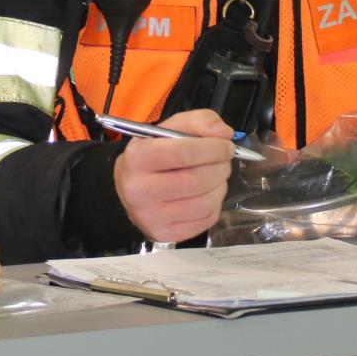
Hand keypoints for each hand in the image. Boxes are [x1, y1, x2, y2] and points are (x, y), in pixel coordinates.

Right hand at [113, 109, 234, 243]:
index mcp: (138, 157)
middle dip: (220, 167)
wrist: (129, 187)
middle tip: (224, 161)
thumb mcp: (171, 128)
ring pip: (204, 203)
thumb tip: (223, 134)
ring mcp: (150, 216)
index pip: (184, 152)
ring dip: (220, 187)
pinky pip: (204, 221)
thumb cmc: (154, 153)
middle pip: (196, 180)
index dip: (213, 148)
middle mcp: (139, 189)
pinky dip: (215, 205)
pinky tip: (207, 194)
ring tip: (216, 177)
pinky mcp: (163, 234)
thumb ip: (199, 121)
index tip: (226, 146)